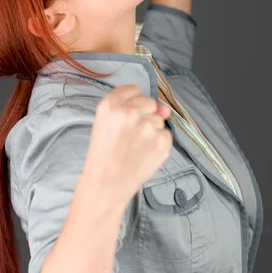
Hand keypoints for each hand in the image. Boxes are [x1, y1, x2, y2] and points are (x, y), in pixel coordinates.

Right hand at [83, 84, 172, 207]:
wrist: (107, 183)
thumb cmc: (104, 153)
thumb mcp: (106, 124)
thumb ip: (132, 107)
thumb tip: (165, 108)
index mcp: (110, 105)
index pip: (133, 89)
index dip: (131, 102)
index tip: (126, 115)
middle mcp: (130, 112)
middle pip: (149, 102)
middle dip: (143, 114)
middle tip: (130, 133)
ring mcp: (148, 127)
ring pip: (159, 119)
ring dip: (151, 129)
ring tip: (135, 145)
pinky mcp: (161, 141)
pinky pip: (166, 133)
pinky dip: (158, 142)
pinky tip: (144, 152)